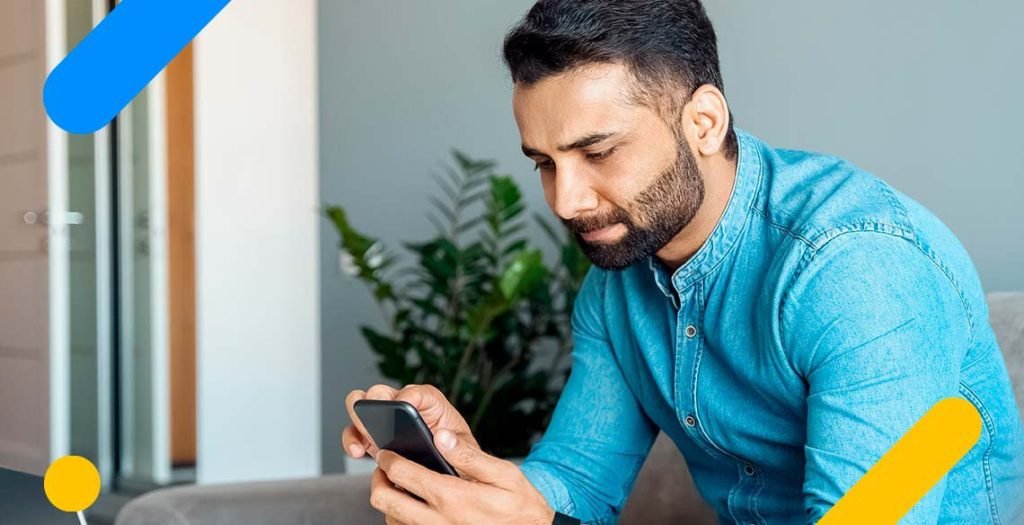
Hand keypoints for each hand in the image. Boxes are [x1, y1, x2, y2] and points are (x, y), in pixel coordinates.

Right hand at [342, 384, 477, 459]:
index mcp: (430, 403)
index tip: (405, 404)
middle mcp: (403, 405)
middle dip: (376, 401)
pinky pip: (354, 433)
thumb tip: (443, 437)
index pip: (418, 391)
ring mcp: (384, 420)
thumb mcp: (466, 451)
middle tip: (378, 417)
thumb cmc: (457, 458)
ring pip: (361, 406)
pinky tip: (357, 451)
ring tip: (363, 440)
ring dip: (358, 419)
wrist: (445, 475)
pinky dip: (352, 440)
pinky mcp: (371, 438)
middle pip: (382, 391)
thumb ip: (459, 445)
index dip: (410, 395)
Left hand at [370, 428, 554, 524]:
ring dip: (389, 501)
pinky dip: (399, 519)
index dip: (388, 459)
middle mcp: (437, 521)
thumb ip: (469, 456)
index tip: (387, 452)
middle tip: (385, 468)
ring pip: (390, 519)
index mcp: (452, 497)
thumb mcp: (504, 475)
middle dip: (378, 480)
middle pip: (385, 500)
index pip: (402, 474)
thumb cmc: (521, 508)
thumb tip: (442, 436)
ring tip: (398, 487)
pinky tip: (413, 507)